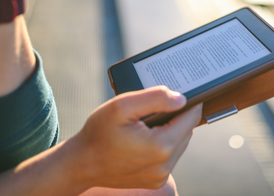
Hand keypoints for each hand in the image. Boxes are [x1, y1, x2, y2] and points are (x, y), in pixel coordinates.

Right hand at [73, 86, 201, 189]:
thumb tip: (181, 98)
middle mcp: (165, 165)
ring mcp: (161, 176)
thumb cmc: (99, 133)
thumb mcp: (122, 106)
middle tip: (158, 105)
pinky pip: (170, 157)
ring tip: (151, 121)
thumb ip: (154, 98)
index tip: (182, 92)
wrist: (81, 163)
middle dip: (177, 116)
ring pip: (180, 143)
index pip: (192, 117)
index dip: (189, 102)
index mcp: (161, 146)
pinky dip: (163, 144)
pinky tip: (146, 137)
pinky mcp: (156, 181)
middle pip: (187, 130)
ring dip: (171, 130)